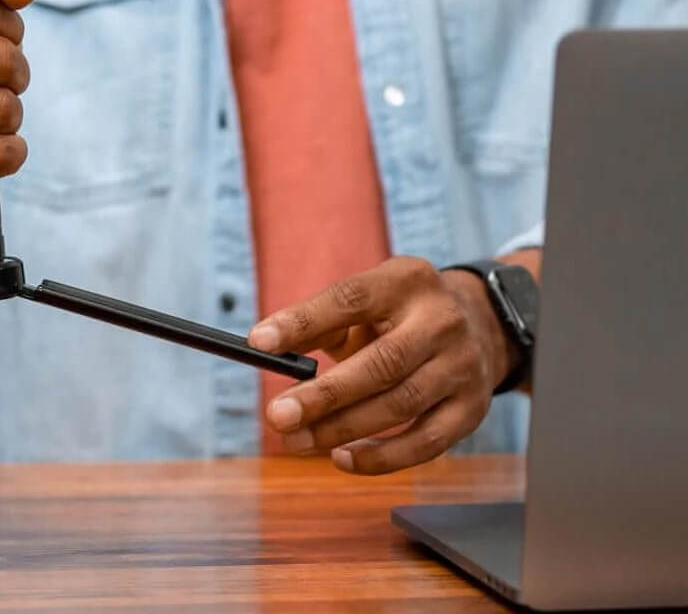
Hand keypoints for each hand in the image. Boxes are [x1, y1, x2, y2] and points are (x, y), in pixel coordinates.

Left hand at [248, 256, 513, 474]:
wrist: (479, 324)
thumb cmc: (400, 315)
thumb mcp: (369, 300)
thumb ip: (324, 322)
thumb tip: (271, 347)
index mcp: (405, 281)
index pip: (350, 299)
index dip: (303, 321)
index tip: (259, 342)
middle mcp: (439, 321)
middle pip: (380, 363)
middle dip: (324, 395)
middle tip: (277, 415)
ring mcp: (461, 367)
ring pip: (399, 406)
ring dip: (342, 429)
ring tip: (296, 440)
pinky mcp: (471, 410)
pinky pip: (424, 443)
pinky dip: (381, 457)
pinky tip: (341, 458)